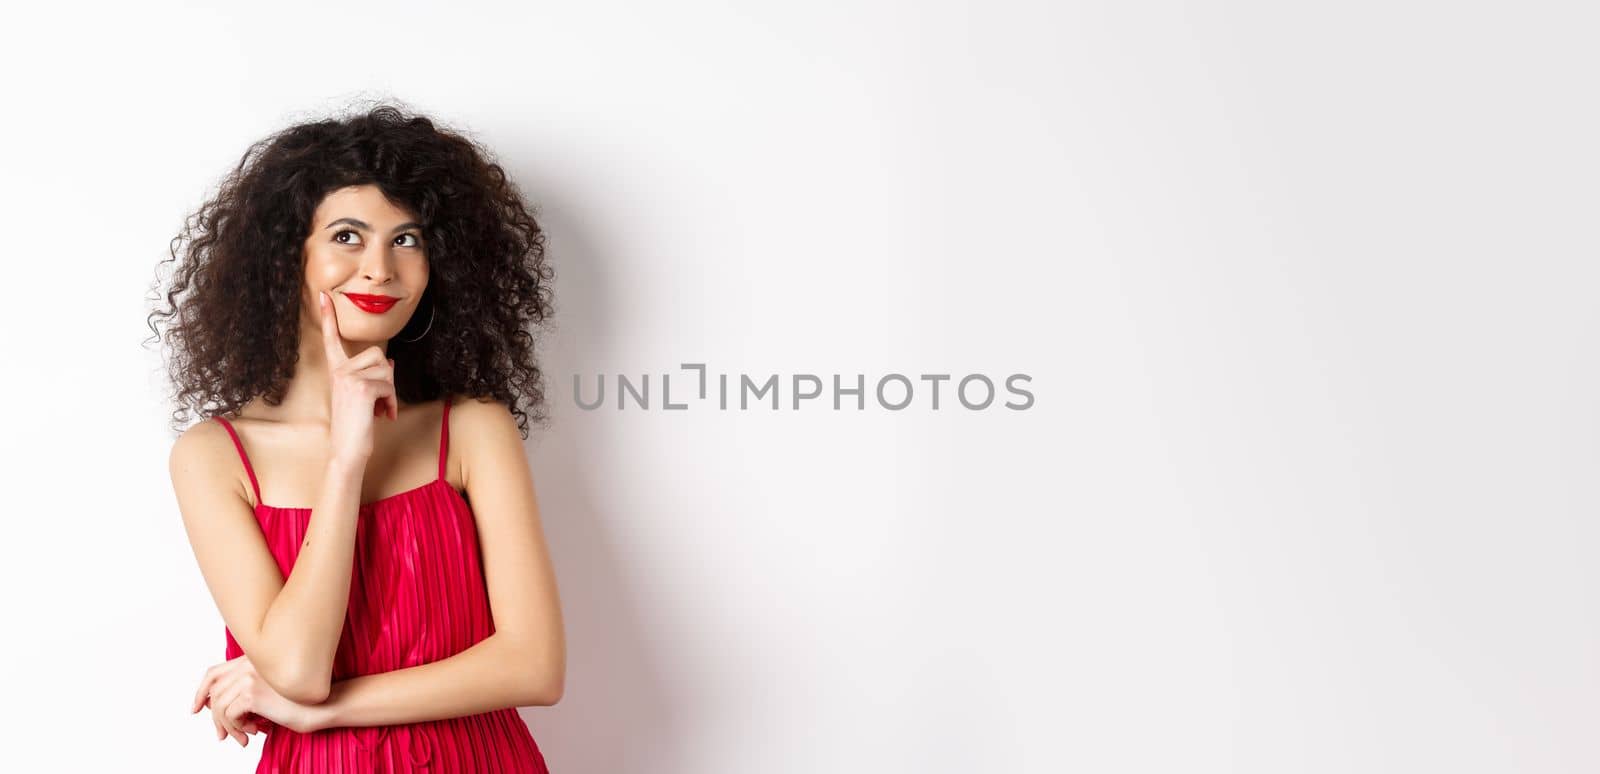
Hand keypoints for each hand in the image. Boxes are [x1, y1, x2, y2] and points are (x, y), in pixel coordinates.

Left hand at [191, 654, 327, 743]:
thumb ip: (246, 691)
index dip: (200, 691)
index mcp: (253, 660)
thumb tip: (214, 708)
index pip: (214, 673)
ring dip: (228, 726)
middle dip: (215, 718)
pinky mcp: (251, 693)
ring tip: (242, 737)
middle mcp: (248, 664)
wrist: (322, 706)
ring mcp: (249, 677)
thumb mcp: (269, 692)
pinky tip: (254, 731)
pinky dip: (237, 728)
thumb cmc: (300, 701)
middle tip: (223, 735)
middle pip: (213, 693)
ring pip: (218, 706)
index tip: (196, 709)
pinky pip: (228, 716)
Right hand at [319, 290, 398, 463]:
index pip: (332, 340)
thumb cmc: (358, 426)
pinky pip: (389, 385)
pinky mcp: (360, 388)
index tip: (323, 295)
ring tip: (380, 410)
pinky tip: (383, 416)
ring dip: (390, 393)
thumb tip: (391, 361)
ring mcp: (348, 378)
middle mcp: (339, 372)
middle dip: (387, 380)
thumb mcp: (366, 398)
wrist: (348, 452)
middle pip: (380, 356)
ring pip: (387, 370)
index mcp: (337, 372)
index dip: (329, 316)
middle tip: (379, 403)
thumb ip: (374, 376)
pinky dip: (391, 403)